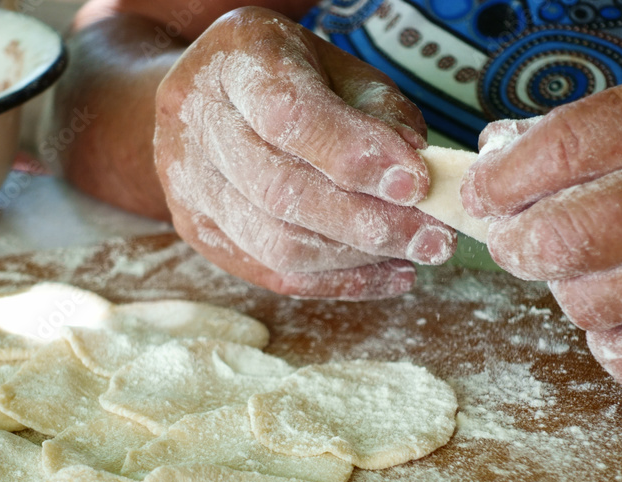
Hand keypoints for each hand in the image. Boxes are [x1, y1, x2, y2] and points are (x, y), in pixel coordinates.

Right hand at [153, 7, 456, 299]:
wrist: (203, 97)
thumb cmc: (283, 76)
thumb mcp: (335, 68)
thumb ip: (376, 111)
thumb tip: (418, 172)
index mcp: (237, 60)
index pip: (288, 116)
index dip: (353, 154)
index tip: (414, 183)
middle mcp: (198, 121)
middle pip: (281, 191)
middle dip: (368, 222)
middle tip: (432, 238)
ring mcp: (188, 182)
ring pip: (276, 243)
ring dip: (357, 258)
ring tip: (415, 255)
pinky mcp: (198, 230)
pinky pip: (273, 272)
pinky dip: (339, 282)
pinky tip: (387, 275)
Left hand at [462, 57, 621, 389]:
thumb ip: (575, 131)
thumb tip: (490, 166)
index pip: (561, 149)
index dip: (500, 182)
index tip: (480, 196)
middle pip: (566, 237)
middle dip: (518, 246)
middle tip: (520, 243)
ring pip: (590, 304)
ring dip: (571, 291)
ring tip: (597, 270)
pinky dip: (612, 342)